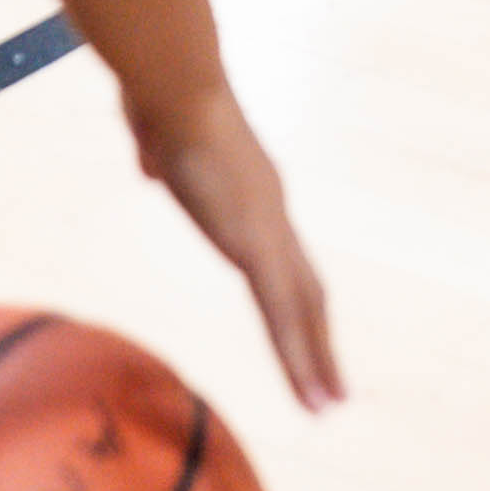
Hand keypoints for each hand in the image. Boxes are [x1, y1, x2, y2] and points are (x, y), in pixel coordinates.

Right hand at [133, 80, 342, 409]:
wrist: (174, 83)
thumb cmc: (160, 96)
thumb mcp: (159, 136)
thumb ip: (160, 154)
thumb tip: (153, 161)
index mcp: (253, 190)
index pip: (284, 256)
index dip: (296, 295)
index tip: (305, 326)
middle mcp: (274, 212)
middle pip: (308, 289)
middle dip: (321, 339)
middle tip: (336, 386)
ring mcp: (269, 230)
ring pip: (303, 311)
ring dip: (317, 362)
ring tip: (330, 407)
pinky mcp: (254, 246)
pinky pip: (281, 316)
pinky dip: (298, 360)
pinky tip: (309, 396)